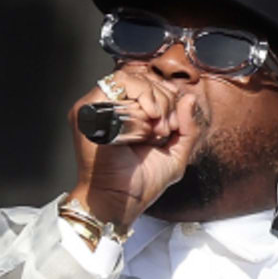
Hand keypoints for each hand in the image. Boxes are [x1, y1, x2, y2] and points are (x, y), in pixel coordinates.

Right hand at [67, 63, 200, 228]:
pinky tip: (144, 133)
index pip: (148, 81)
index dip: (167, 96)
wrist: (121, 202)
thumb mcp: (176, 152)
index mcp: (126, 110)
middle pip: (141, 76)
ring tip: (155, 133)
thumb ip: (187, 126)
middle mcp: (108, 106)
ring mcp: (95, 109)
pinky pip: (116, 95)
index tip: (172, 125)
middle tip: (164, 130)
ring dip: (152, 104)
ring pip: (129, 81)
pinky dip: (138, 112)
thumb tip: (190, 97)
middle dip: (163, 100)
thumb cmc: (143, 182)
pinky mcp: (87, 115)